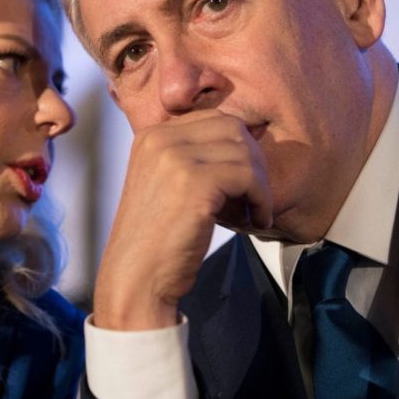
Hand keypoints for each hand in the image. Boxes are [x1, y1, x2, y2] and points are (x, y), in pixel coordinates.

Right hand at [92, 110, 271, 329]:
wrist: (136, 279)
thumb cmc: (157, 241)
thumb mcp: (167, 185)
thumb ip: (193, 159)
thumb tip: (245, 142)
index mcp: (151, 136)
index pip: (213, 119)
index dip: (238, 148)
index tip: (243, 182)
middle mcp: (160, 139)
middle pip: (232, 128)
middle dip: (254, 161)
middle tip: (255, 196)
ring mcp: (174, 158)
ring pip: (244, 151)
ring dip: (260, 184)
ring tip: (254, 212)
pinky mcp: (194, 183)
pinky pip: (248, 177)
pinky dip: (261, 199)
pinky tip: (255, 221)